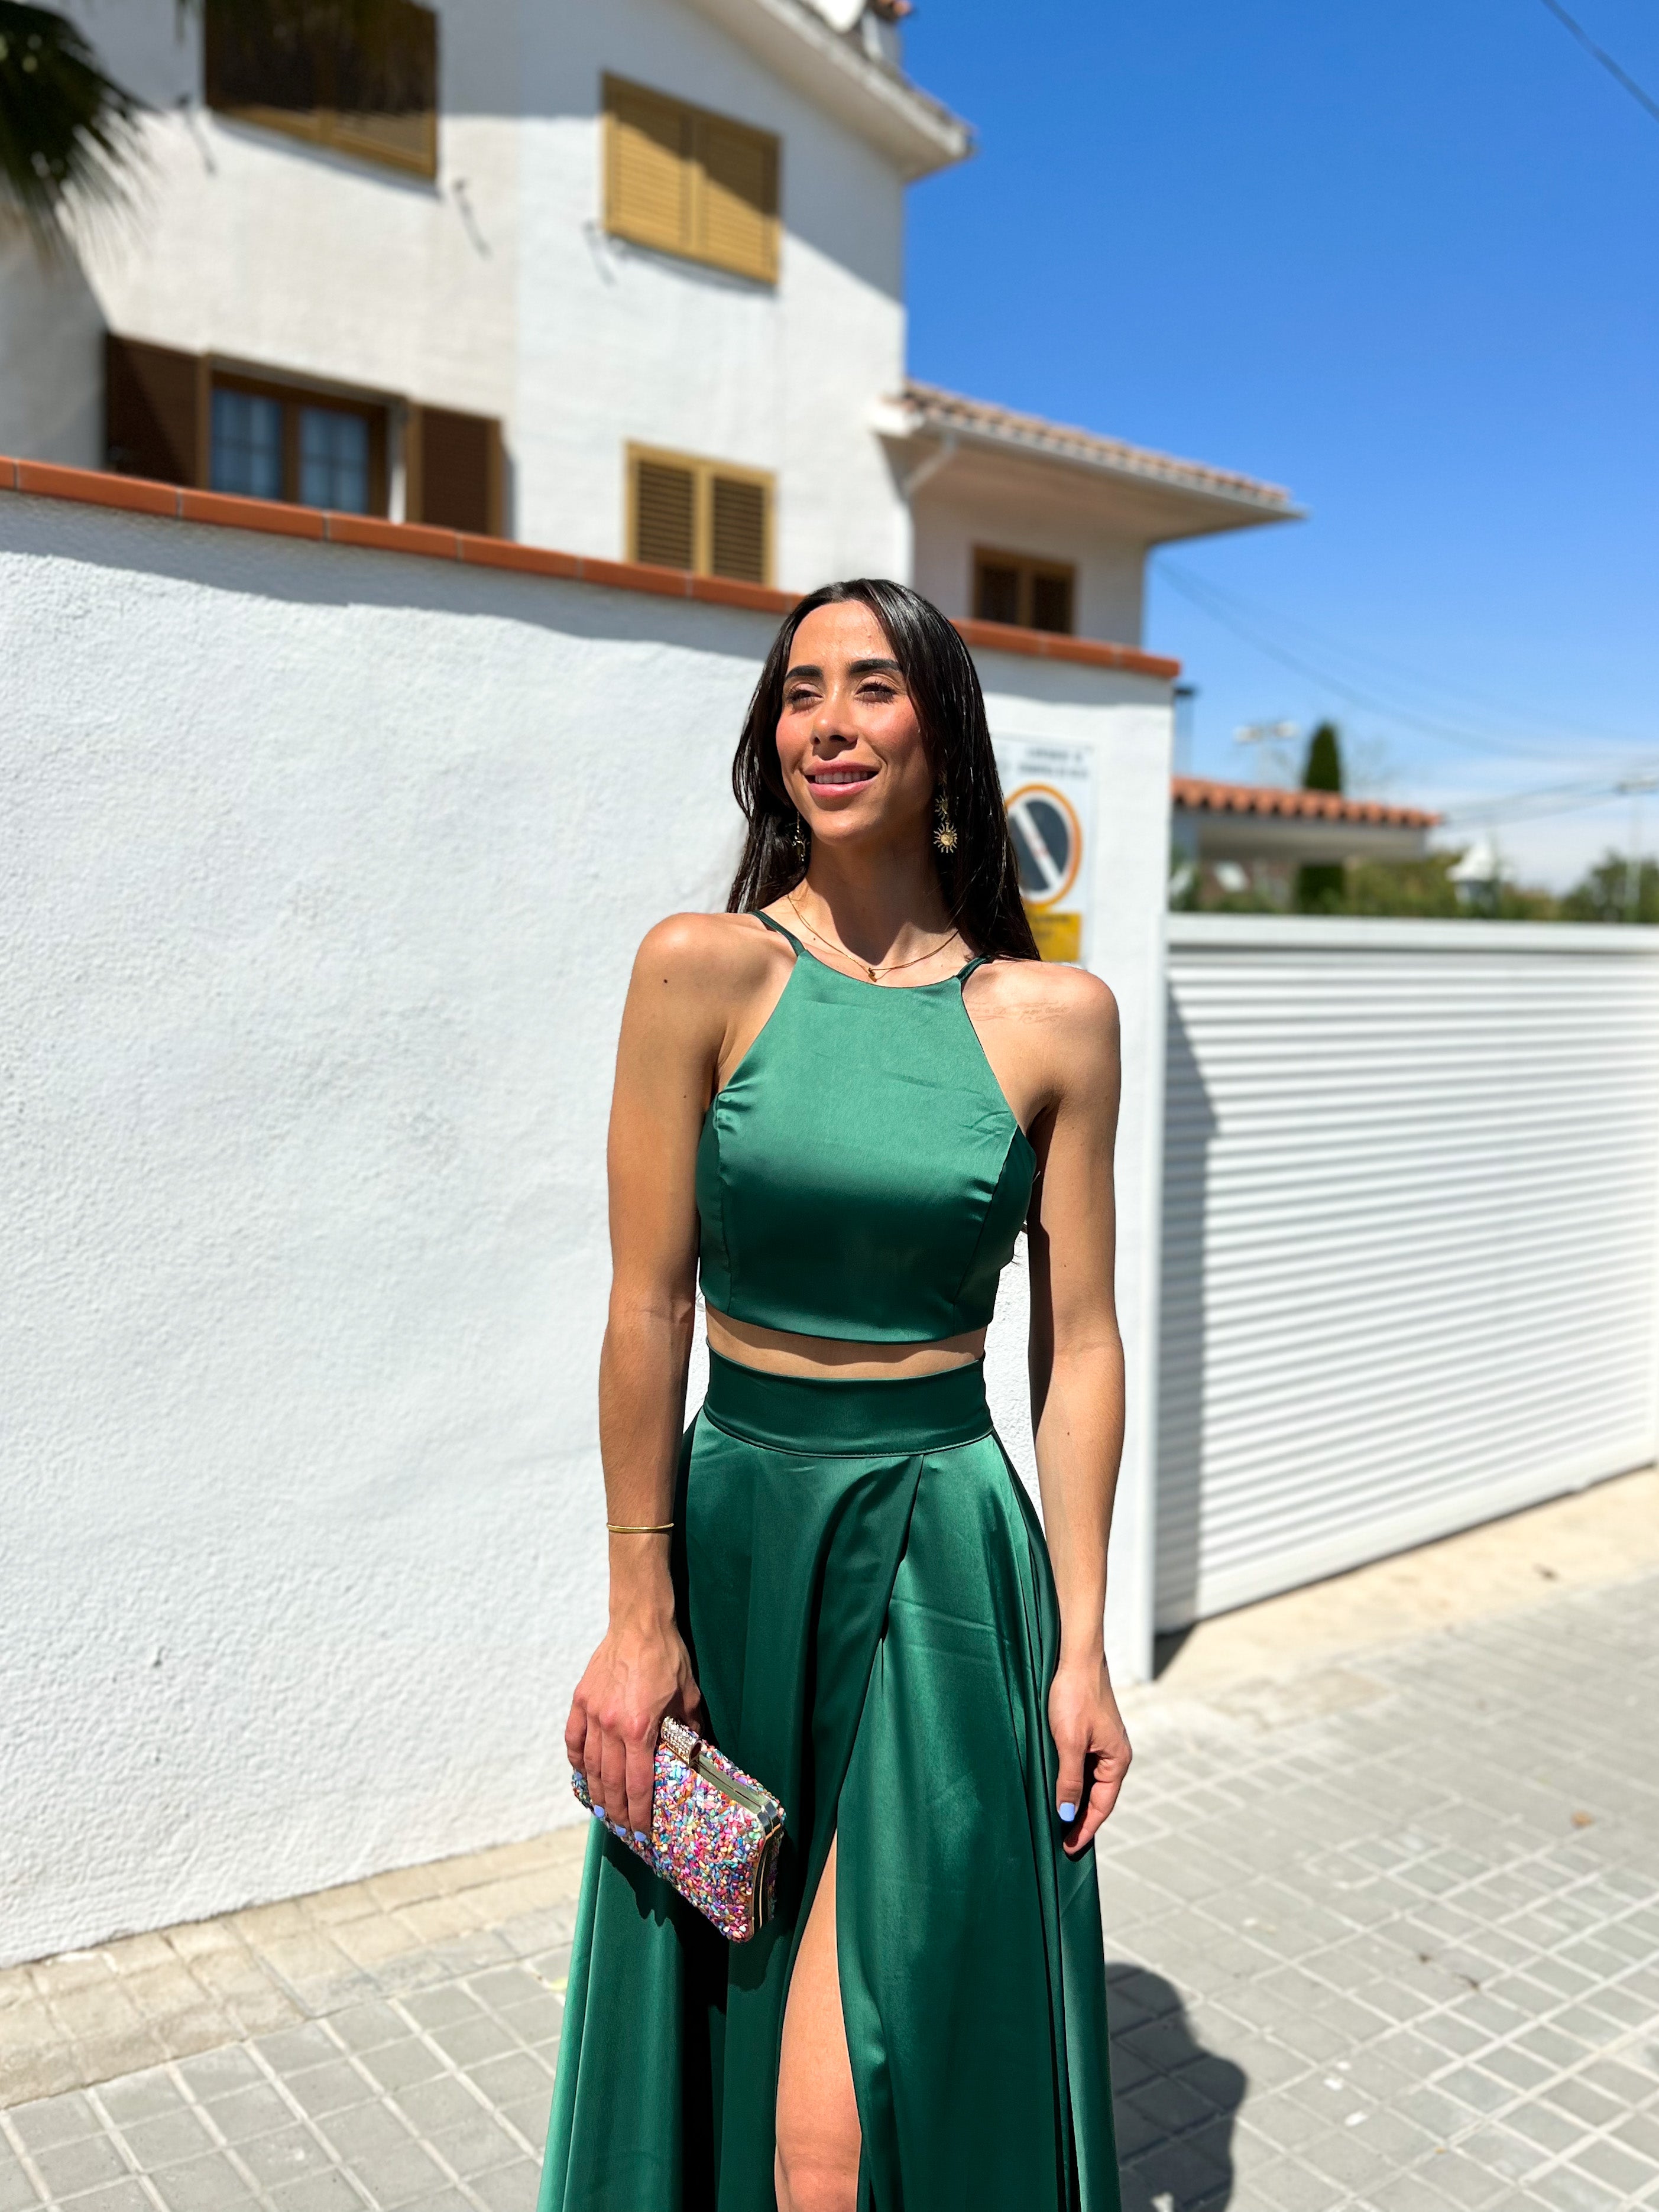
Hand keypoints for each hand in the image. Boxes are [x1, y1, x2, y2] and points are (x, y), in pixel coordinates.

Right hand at [564, 1609, 702, 1848]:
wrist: (639, 1623)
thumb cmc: (667, 1657)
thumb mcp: (688, 1696)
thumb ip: (690, 1729)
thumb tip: (697, 1754)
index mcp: (640, 1728)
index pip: (637, 1784)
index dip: (639, 1813)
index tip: (642, 1833)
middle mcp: (611, 1726)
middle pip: (610, 1782)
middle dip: (617, 1811)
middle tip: (623, 1830)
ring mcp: (592, 1714)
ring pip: (589, 1766)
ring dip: (596, 1793)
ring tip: (604, 1811)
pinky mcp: (581, 1700)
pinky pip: (573, 1740)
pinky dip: (576, 1761)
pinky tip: (582, 1775)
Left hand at [1048, 1658, 1131, 1856]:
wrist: (1076, 1657)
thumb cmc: (1075, 1696)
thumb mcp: (1069, 1743)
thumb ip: (1069, 1781)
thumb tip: (1067, 1815)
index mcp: (1117, 1760)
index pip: (1102, 1806)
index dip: (1085, 1829)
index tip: (1070, 1850)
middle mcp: (1115, 1754)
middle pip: (1098, 1797)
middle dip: (1081, 1820)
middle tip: (1062, 1843)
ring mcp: (1104, 1743)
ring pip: (1090, 1781)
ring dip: (1076, 1801)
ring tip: (1059, 1822)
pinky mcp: (1092, 1732)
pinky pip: (1084, 1766)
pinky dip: (1073, 1781)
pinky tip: (1059, 1789)